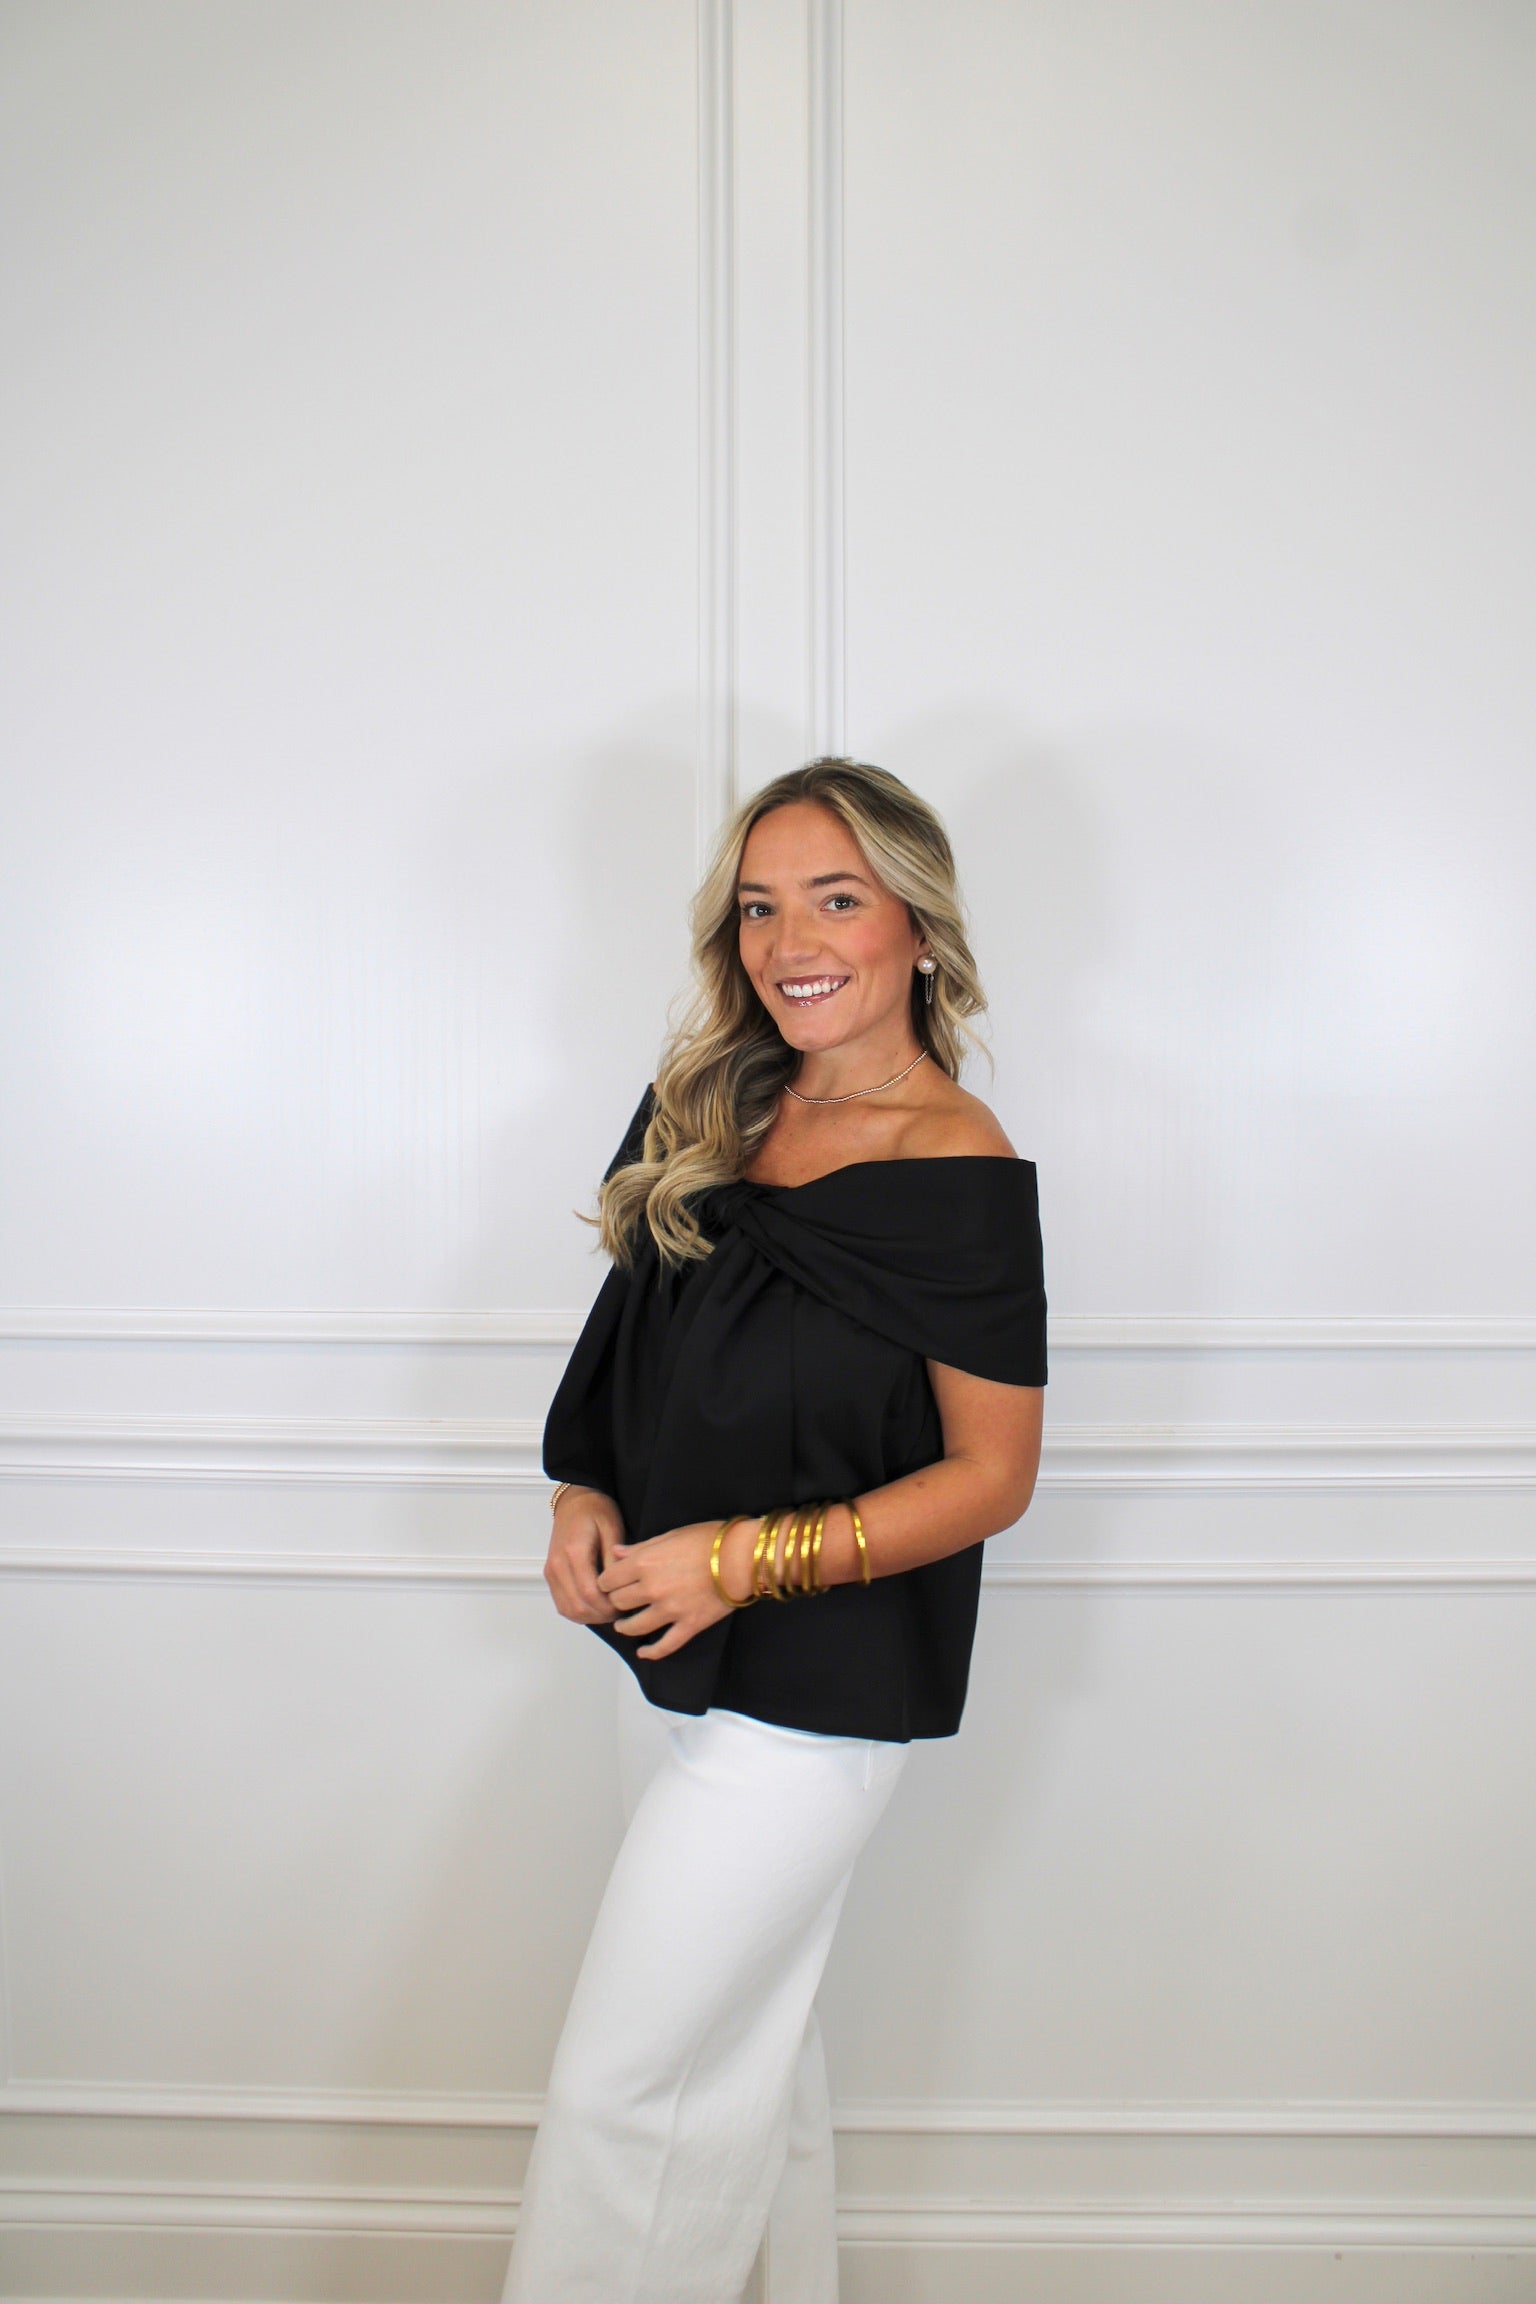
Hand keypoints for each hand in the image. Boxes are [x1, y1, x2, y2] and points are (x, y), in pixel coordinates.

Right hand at [544, 1486, 626, 1623]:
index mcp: (574, 1552)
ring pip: (568, 1610)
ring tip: (610, 1610)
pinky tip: (596, 1607)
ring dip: (590, 1616)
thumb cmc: (595, 1510)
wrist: (575, 1502)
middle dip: (601, 1615)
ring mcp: (551, 1572)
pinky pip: (562, 1604)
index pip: (590, 1593)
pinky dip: (579, 1612)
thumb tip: (620, 1587)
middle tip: (621, 1611)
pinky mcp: (550, 1576)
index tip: (625, 1605)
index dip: (609, 1606)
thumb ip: (615, 1559)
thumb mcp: (613, 1528)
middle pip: (578, 1606)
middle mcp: (557, 1565)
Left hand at [597, 1518, 750, 1661]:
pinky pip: (665, 1646)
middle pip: (618, 1603)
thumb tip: (616, 1553)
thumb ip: (640, 1547)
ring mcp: (670, 1610)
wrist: (742, 1556)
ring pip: (635, 1626)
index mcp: (644, 1563)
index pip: (609, 1580)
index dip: (607, 1582)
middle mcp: (652, 1588)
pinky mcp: (689, 1625)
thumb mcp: (671, 1535)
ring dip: (625, 1627)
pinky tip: (643, 1652)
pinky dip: (651, 1652)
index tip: (610, 1583)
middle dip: (616, 1601)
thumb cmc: (709, 1539)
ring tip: (624, 1625)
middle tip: (620, 1601)